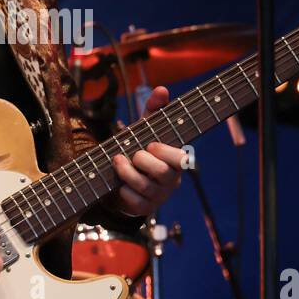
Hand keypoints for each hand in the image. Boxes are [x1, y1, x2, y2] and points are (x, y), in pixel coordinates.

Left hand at [108, 86, 185, 216]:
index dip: (165, 151)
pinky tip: (119, 186)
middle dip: (143, 161)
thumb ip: (154, 111)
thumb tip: (162, 89)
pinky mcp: (144, 209)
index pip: (181, 158)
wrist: (122, 182)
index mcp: (175, 160)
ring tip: (117, 162)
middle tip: (133, 154)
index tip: (150, 144)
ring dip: (128, 173)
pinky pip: (135, 202)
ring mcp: (158, 196)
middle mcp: (171, 180)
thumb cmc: (139, 152)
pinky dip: (125, 192)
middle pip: (163, 172)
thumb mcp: (145, 130)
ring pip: (146, 187)